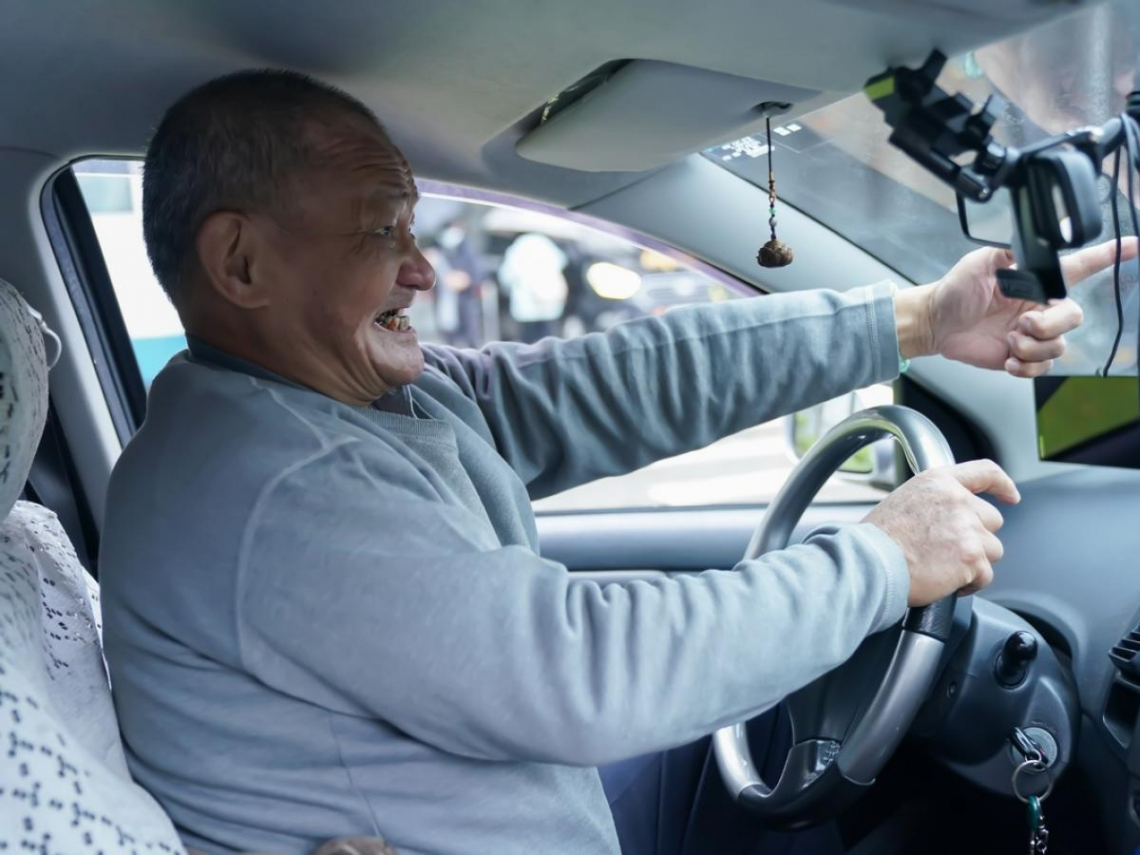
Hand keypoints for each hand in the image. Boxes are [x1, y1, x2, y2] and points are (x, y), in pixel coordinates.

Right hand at [864, 460, 1019, 606]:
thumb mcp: (905, 501)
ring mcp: (968, 530)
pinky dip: (969, 583)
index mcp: (939, 482)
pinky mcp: (972, 558)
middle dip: (977, 537)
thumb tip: (949, 517)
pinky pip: (985, 575)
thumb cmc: (878, 539)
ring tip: (944, 568)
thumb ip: (935, 503)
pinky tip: (946, 582)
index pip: (985, 472)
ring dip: (974, 561)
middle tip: (950, 549)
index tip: (1010, 496)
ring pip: (992, 550)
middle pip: (992, 519)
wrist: (870, 562)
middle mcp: (958, 501)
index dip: (1002, 484)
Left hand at [896, 238, 1137, 377]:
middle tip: (1022, 324)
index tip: (1134, 246)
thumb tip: (1025, 250)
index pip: (1079, 267)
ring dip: (1032, 347)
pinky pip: (1041, 368)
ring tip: (1008, 341)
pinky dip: (1026, 367)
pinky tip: (1008, 360)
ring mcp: (1032, 334)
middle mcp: (1039, 308)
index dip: (1108, 257)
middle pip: (1072, 317)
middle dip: (1050, 324)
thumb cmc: (954, 291)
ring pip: (1058, 346)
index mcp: (1036, 282)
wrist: (935, 323)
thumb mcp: (979, 264)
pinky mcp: (1020, 357)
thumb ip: (1006, 255)